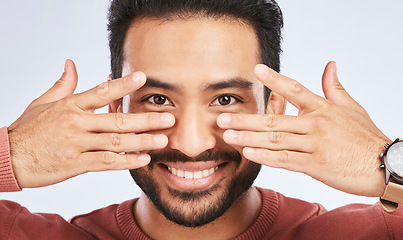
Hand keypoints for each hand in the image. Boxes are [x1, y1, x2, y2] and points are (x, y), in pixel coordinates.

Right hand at [8, 60, 174, 187]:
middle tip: (168, 118)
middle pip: (116, 120)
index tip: (142, 78)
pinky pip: (105, 162)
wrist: (7, 157)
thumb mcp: (43, 102)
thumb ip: (63, 84)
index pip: (101, 92)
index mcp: (70, 106)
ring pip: (114, 142)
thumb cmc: (28, 130)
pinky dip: (125, 161)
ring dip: (141, 141)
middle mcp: (75, 123)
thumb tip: (71, 63)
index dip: (122, 85)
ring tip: (162, 140)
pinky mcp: (74, 164)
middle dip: (145, 119)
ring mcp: (75, 144)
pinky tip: (142, 159)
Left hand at [218, 62, 389, 196]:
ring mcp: (315, 145)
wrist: (385, 165)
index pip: (294, 90)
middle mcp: (316, 124)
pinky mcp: (316, 165)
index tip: (256, 70)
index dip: (274, 80)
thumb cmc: (366, 136)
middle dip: (246, 119)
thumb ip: (335, 87)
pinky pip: (286, 160)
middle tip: (222, 117)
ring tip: (228, 135)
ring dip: (249, 138)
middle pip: (275, 120)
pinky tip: (249, 153)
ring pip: (276, 140)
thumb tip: (330, 64)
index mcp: (323, 108)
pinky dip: (266, 157)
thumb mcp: (352, 107)